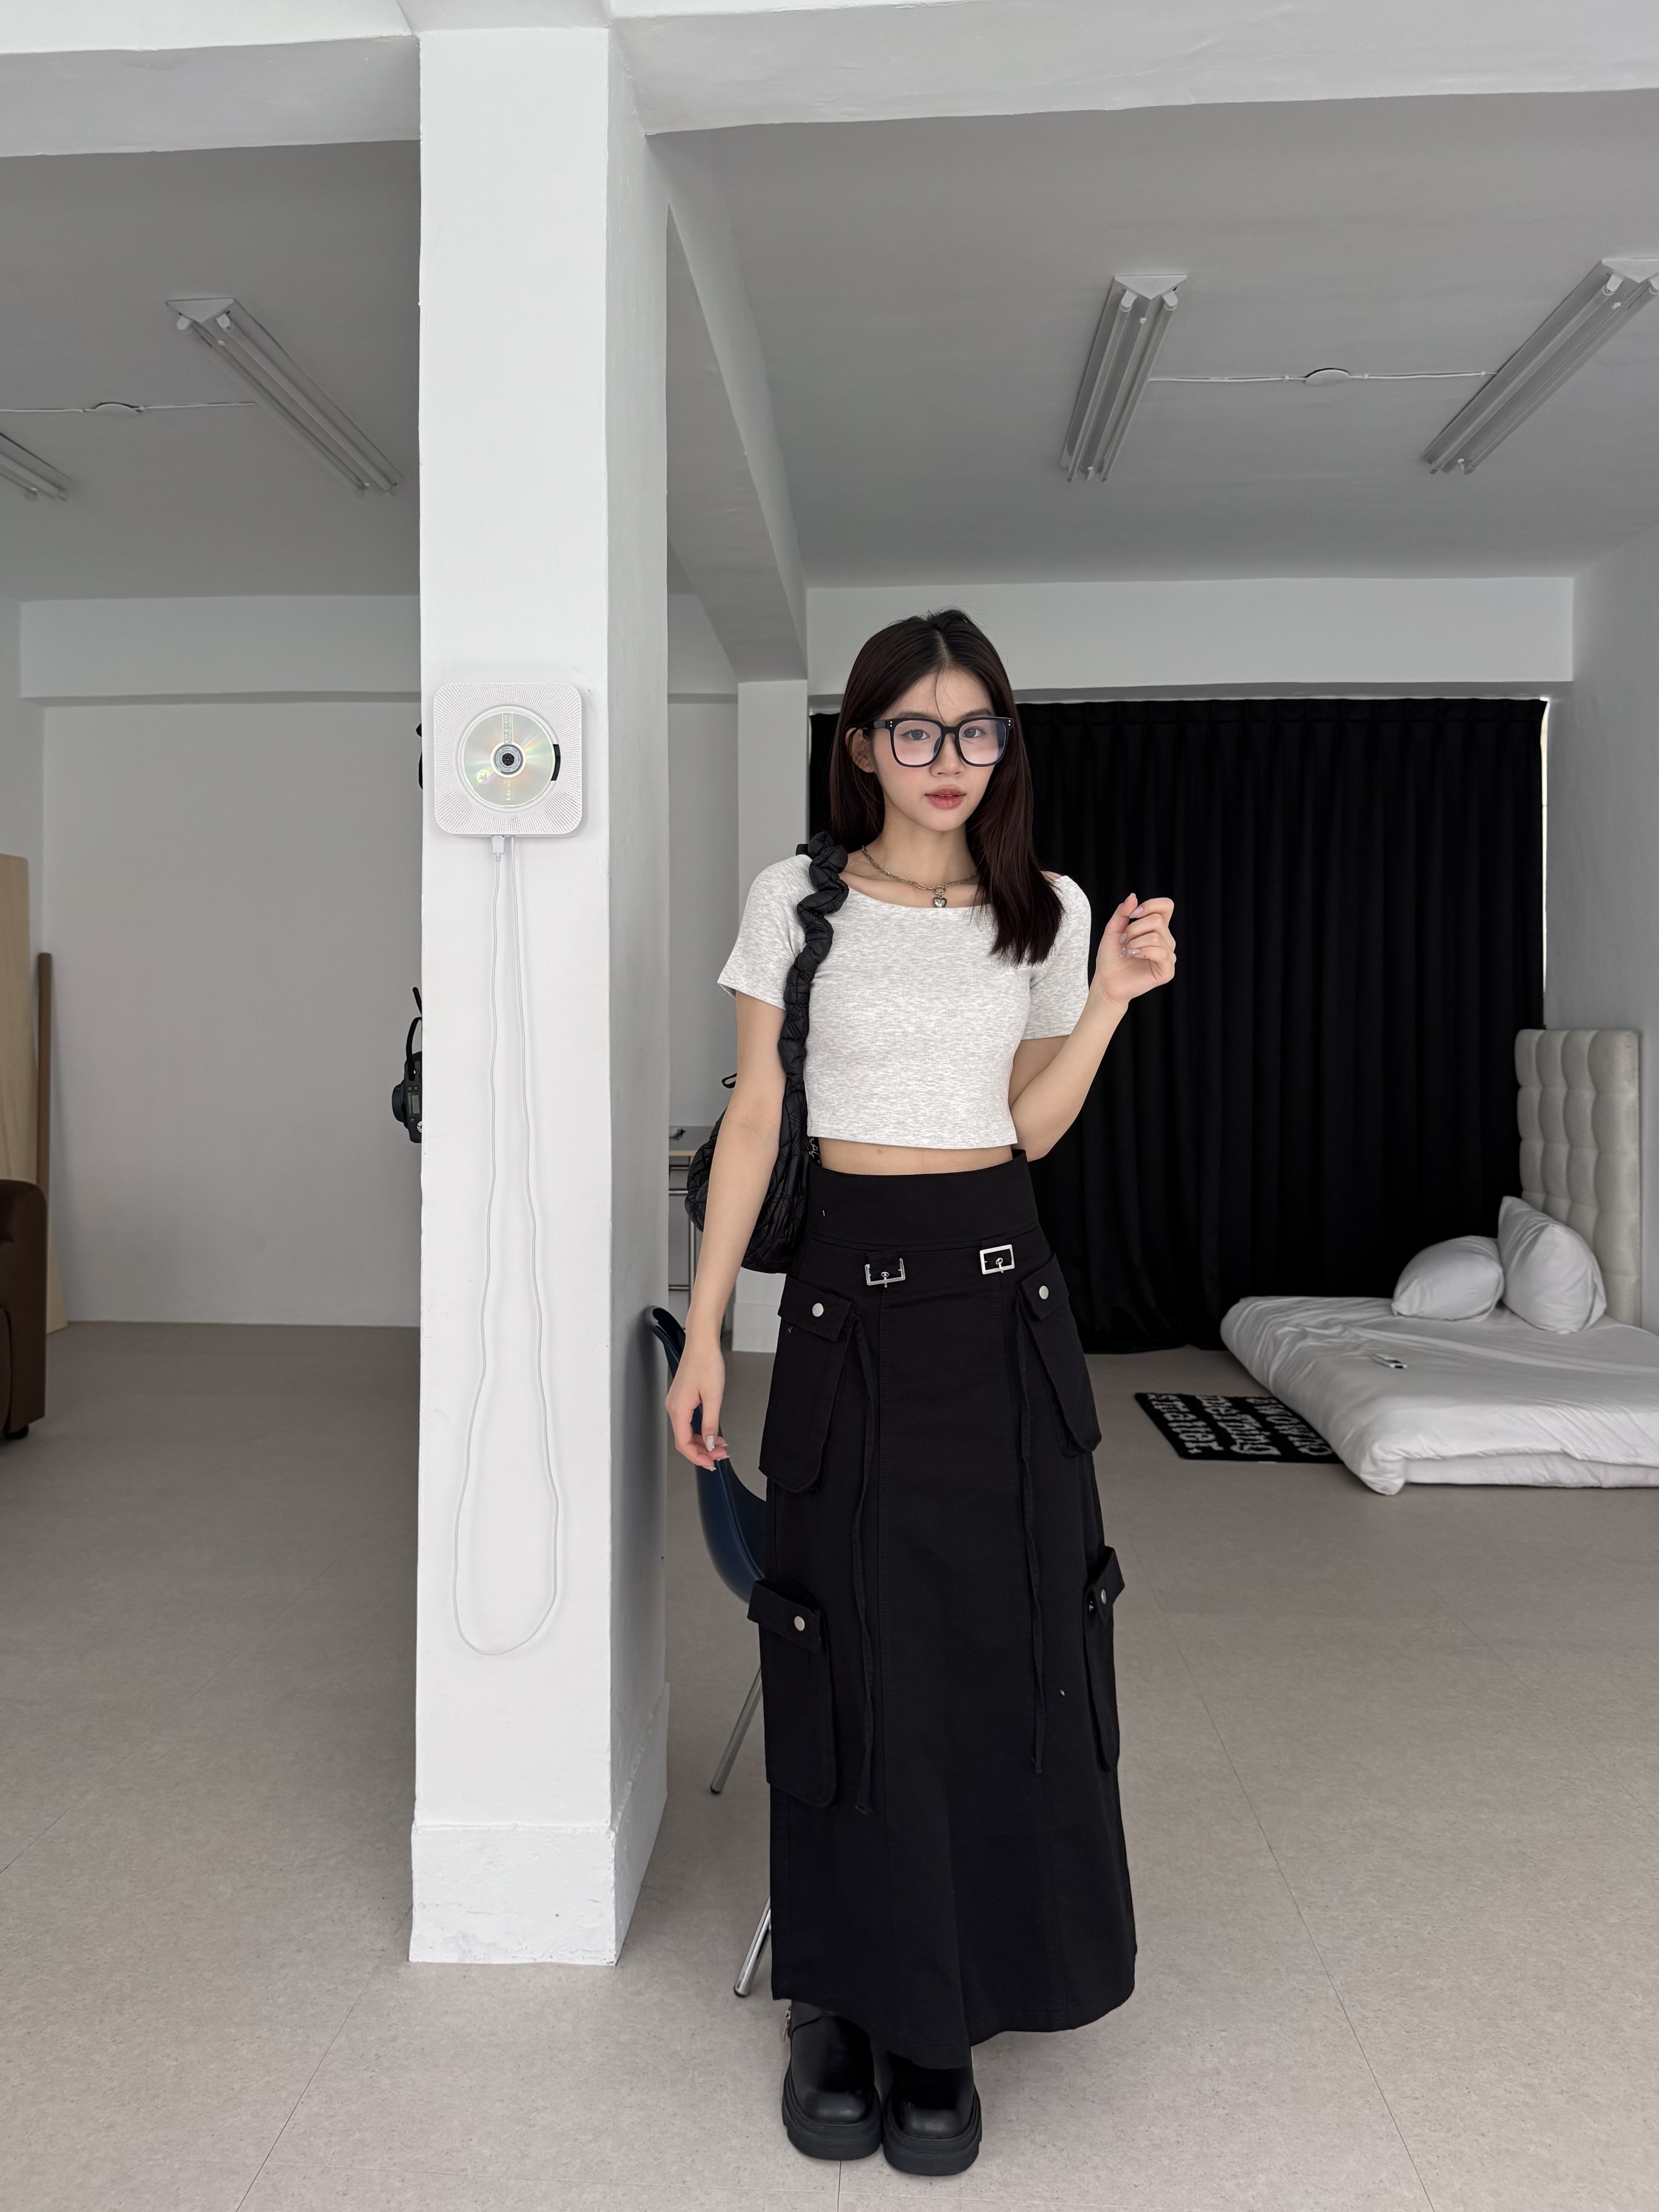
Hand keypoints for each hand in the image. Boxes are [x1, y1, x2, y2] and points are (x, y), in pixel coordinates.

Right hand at [667, 1337, 728, 1469]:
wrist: (701, 1343)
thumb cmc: (706, 1363)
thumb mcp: (713, 1396)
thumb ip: (710, 1423)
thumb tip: (709, 1442)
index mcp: (679, 1408)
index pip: (683, 1444)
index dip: (697, 1457)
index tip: (710, 1463)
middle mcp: (673, 1407)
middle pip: (683, 1440)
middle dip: (702, 1451)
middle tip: (719, 1455)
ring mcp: (676, 1402)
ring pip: (686, 1431)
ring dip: (702, 1441)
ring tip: (719, 1445)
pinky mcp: (681, 1398)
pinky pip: (687, 1421)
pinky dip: (699, 1430)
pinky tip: (711, 1432)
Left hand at [1094, 893, 1175, 1003]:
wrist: (1106, 981)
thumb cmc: (1111, 957)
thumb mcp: (1113, 930)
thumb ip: (1122, 913)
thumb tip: (1133, 896)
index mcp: (1156, 929)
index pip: (1166, 906)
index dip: (1150, 905)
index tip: (1132, 915)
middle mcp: (1165, 941)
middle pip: (1157, 920)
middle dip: (1134, 928)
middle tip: (1124, 941)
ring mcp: (1168, 956)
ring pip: (1156, 936)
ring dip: (1135, 942)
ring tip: (1127, 951)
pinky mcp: (1167, 971)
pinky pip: (1161, 952)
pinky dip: (1143, 951)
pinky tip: (1134, 957)